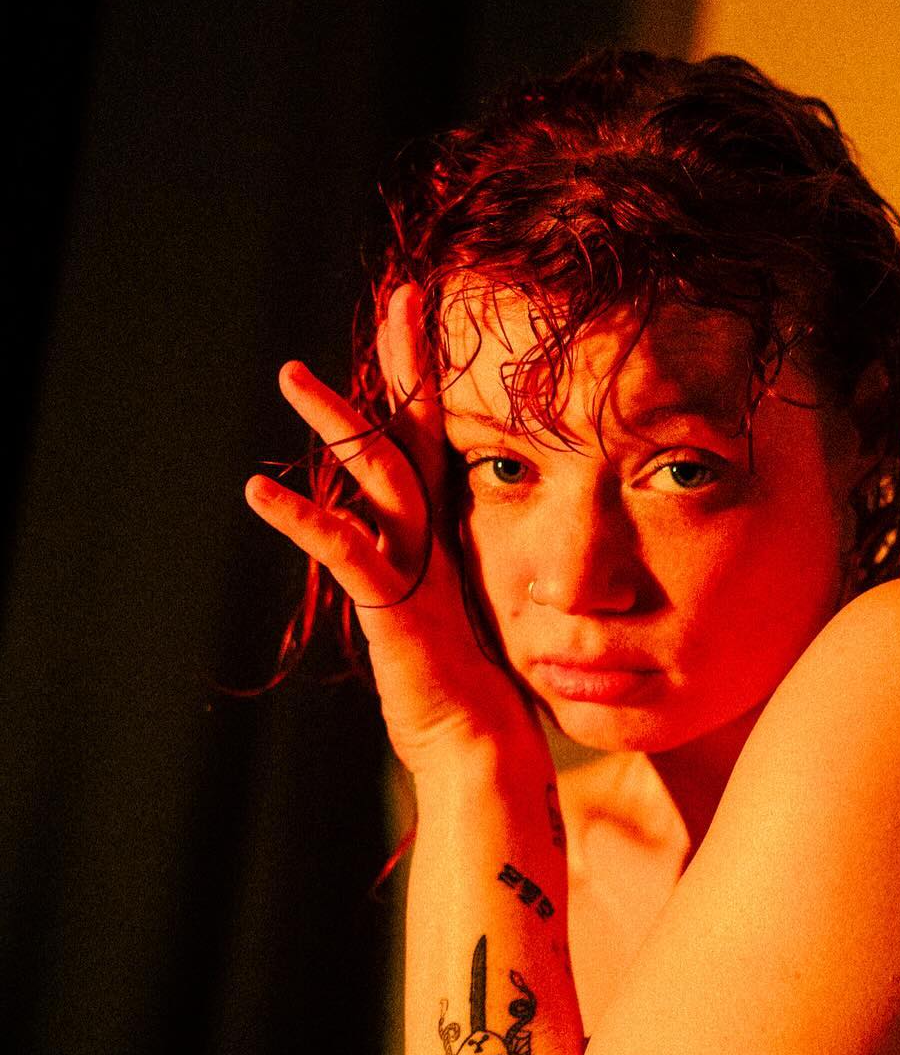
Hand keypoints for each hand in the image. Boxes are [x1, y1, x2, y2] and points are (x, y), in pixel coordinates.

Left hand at [246, 284, 543, 773]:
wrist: (486, 755)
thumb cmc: (474, 705)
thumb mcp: (457, 631)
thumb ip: (444, 589)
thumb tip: (433, 576)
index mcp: (451, 545)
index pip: (439, 449)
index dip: (427, 385)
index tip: (422, 323)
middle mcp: (440, 545)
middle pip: (420, 438)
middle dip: (406, 367)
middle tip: (401, 298)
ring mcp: (422, 572)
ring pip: (383, 477)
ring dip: (337, 423)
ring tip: (290, 375)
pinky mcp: (399, 609)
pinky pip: (347, 552)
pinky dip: (302, 520)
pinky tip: (258, 494)